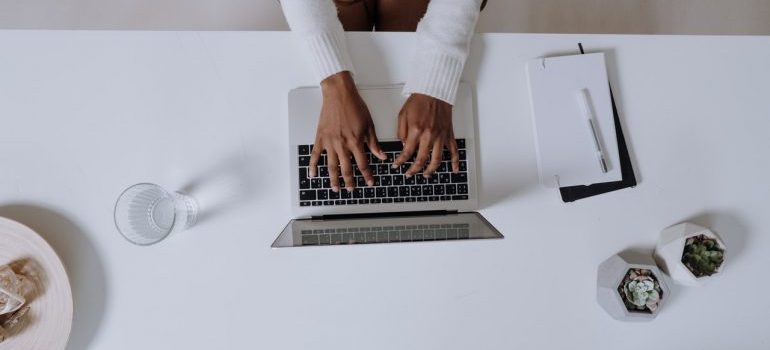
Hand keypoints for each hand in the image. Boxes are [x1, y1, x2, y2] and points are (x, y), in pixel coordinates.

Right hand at [310, 71, 386, 191]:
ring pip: (331, 166)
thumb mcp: (369, 125)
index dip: (367, 175)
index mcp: (356, 142)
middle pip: (346, 169)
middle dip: (349, 182)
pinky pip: (315, 155)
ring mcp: (330, 142)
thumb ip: (374, 143)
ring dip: (333, 179)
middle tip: (351, 189)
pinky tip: (313, 175)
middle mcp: (342, 145)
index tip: (369, 182)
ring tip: (335, 188)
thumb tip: (381, 156)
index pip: (363, 164)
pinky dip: (313, 166)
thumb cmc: (354, 106)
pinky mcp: (320, 138)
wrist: (339, 94)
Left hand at [392, 93, 459, 177]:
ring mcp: (440, 136)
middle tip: (409, 174)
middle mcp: (429, 136)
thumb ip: (401, 132)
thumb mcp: (403, 115)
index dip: (400, 162)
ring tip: (426, 175)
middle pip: (421, 160)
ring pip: (437, 159)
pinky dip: (455, 161)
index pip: (407, 152)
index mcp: (416, 131)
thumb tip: (403, 146)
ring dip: (431, 170)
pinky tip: (454, 169)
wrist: (434, 91)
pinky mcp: (448, 134)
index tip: (397, 166)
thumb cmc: (419, 100)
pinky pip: (453, 150)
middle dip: (413, 170)